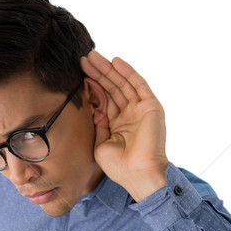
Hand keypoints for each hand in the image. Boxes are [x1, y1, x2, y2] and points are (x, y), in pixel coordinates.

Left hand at [80, 51, 169, 201]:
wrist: (138, 174)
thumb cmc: (120, 167)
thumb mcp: (101, 145)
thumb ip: (98, 126)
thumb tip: (95, 109)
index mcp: (119, 126)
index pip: (105, 100)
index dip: (93, 86)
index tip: (79, 74)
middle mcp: (131, 116)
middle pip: (113, 88)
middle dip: (98, 73)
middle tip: (84, 59)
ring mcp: (141, 110)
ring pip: (124, 84)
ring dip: (109, 69)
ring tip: (94, 56)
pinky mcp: (151, 107)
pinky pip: (139, 85)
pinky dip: (128, 72)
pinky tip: (115, 61)